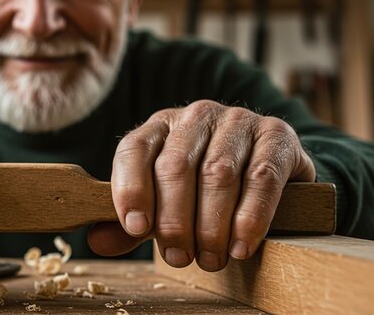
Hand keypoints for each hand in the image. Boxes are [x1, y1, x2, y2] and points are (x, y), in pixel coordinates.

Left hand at [87, 100, 314, 270]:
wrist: (268, 169)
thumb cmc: (204, 189)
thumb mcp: (164, 202)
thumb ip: (133, 222)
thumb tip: (98, 242)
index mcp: (160, 126)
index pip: (134, 149)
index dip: (131, 189)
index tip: (136, 228)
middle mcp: (196, 116)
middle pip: (175, 166)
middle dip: (174, 219)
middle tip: (178, 257)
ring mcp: (238, 121)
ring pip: (217, 173)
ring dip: (211, 225)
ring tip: (209, 259)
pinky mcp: (277, 136)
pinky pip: (262, 178)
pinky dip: (250, 217)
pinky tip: (240, 246)